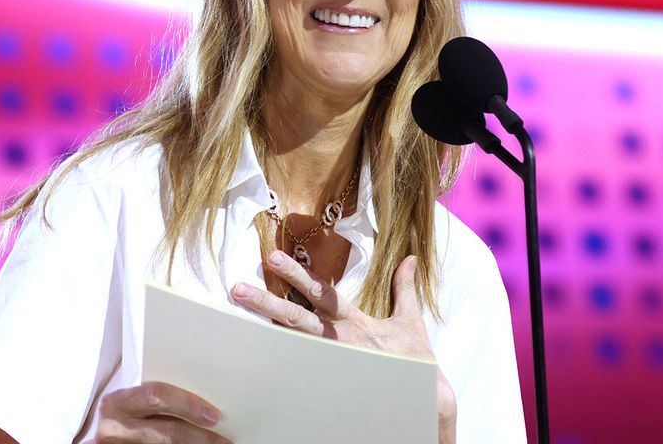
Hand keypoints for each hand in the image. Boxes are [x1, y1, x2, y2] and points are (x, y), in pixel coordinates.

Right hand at [95, 382, 231, 443]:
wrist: (100, 436)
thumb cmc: (123, 411)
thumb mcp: (132, 399)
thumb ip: (155, 395)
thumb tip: (203, 393)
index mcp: (117, 401)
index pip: (156, 395)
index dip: (188, 405)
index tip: (214, 415)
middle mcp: (115, 427)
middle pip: (167, 431)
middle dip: (200, 437)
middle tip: (224, 440)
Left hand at [231, 251, 457, 442]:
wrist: (424, 403)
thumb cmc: (414, 362)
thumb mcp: (410, 321)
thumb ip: (404, 288)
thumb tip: (409, 259)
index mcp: (355, 323)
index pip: (323, 293)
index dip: (299, 276)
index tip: (275, 259)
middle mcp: (339, 342)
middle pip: (298, 318)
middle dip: (268, 302)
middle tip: (238, 289)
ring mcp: (331, 364)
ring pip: (292, 345)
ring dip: (265, 331)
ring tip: (239, 318)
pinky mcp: (328, 384)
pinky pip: (298, 372)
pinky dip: (277, 364)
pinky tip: (254, 358)